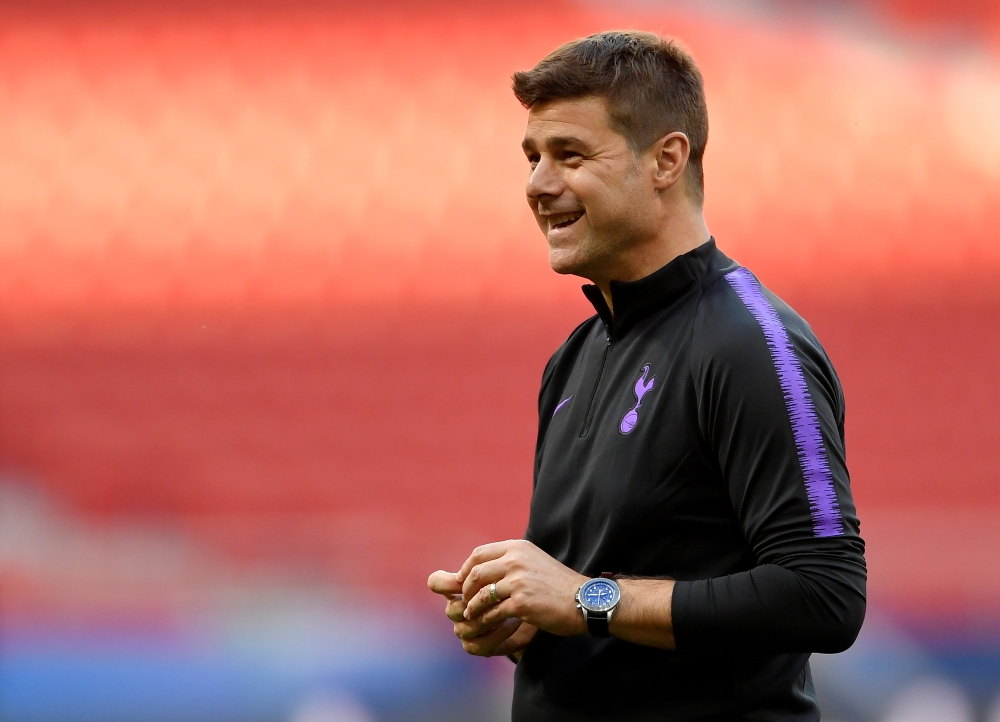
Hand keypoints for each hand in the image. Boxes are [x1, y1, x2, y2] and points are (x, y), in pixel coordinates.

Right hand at [428, 569, 537, 655]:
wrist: (535, 610)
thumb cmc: (519, 587)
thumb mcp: (507, 571)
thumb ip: (489, 563)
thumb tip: (479, 554)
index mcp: (458, 587)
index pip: (438, 582)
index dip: (444, 582)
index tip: (462, 580)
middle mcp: (457, 609)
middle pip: (452, 608)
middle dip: (474, 602)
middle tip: (497, 594)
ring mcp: (465, 629)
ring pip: (464, 628)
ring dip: (489, 618)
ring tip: (511, 608)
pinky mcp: (478, 646)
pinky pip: (477, 646)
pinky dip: (496, 634)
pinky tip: (514, 622)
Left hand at [457, 539, 587, 635]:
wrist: (582, 600)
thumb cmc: (557, 584)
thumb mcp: (533, 561)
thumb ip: (511, 560)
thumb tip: (484, 567)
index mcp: (517, 548)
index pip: (479, 554)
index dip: (466, 569)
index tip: (463, 582)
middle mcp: (515, 560)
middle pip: (476, 573)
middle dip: (466, 590)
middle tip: (464, 601)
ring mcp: (518, 582)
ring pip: (482, 594)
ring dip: (472, 607)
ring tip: (470, 615)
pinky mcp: (521, 603)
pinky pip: (493, 612)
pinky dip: (485, 620)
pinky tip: (484, 624)